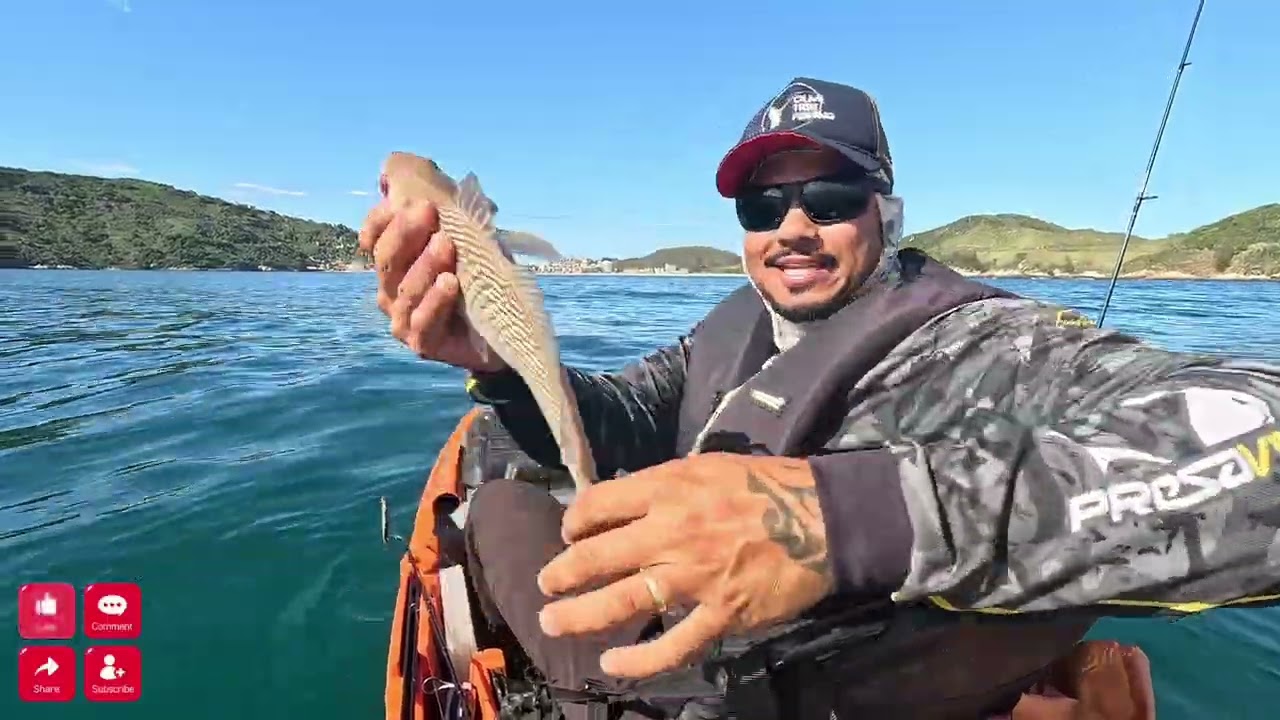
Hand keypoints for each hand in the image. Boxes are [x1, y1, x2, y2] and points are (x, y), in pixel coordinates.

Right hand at [357, 198, 505, 372]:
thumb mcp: (461, 219)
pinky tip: (450, 284)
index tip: (407, 200)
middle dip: (405, 233)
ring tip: (447, 246)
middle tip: (429, 210)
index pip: (373, 235)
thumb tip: (393, 166)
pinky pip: (421, 323)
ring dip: (423, 266)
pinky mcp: (425, 343)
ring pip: (403, 291)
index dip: (383, 218)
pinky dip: (433, 303)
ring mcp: (405, 319)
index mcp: (395, 259)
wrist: (510, 322)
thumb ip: (425, 186)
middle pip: (386, 259)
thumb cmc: (481, 268)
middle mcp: (392, 289)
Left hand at [536, 453, 834, 678]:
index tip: (569, 532)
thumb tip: (624, 501)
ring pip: (621, 603)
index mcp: (668, 489)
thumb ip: (664, 484)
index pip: (599, 504)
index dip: (574, 520)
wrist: (824, 518)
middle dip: (562, 572)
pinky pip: (671, 646)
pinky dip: (638, 661)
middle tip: (546, 582)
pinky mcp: (719, 614)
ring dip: (579, 616)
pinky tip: (613, 664)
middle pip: (597, 556)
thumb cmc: (766, 485)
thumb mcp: (708, 465)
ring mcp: (693, 577)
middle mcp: (671, 532)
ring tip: (553, 623)